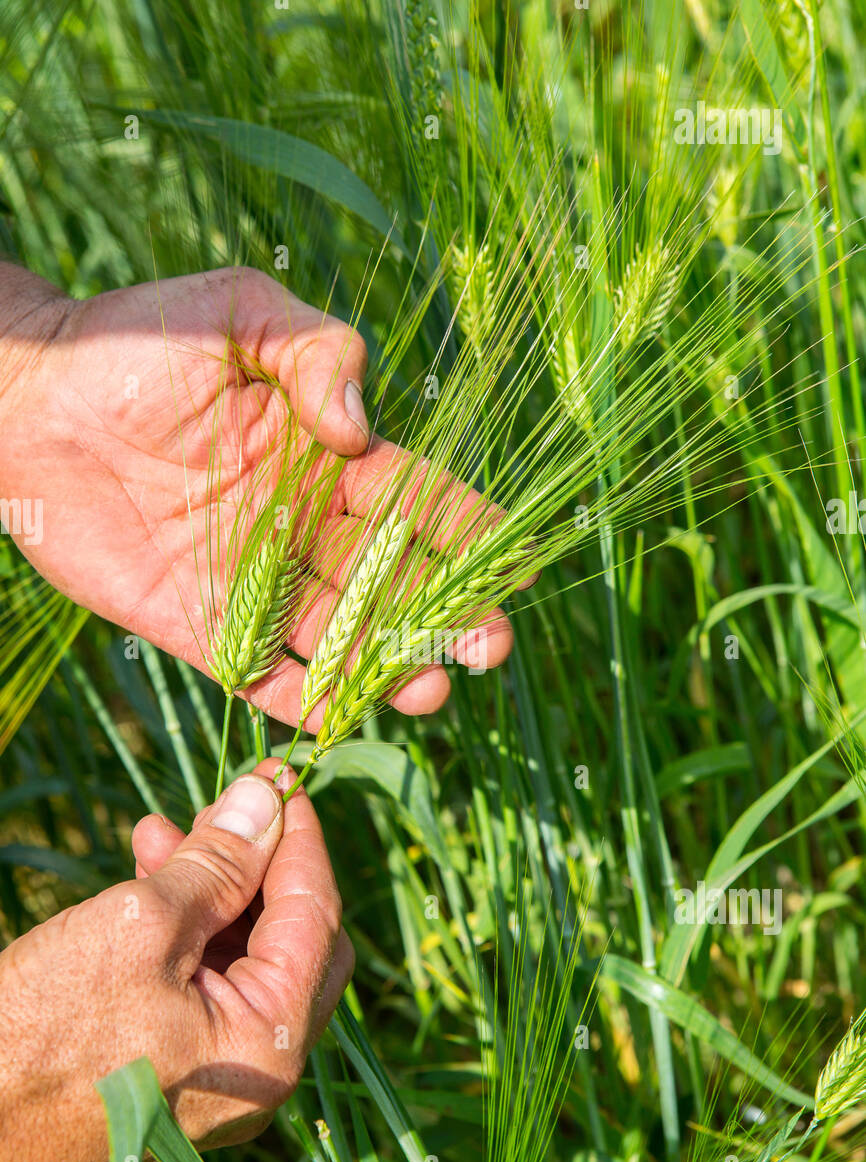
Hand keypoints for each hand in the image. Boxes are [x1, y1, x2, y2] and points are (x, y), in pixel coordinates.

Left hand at [0, 265, 514, 728]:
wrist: (27, 402)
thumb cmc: (132, 342)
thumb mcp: (235, 312)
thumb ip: (311, 350)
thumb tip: (360, 427)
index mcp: (325, 457)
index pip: (415, 500)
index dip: (466, 532)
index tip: (512, 564)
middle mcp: (304, 527)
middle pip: (392, 582)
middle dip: (444, 616)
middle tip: (487, 647)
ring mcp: (257, 583)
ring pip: (340, 638)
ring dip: (387, 668)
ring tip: (427, 692)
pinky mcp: (203, 627)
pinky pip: (265, 675)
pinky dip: (304, 701)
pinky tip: (343, 717)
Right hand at [0, 762, 352, 1161]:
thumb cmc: (42, 1031)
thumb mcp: (138, 926)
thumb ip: (218, 862)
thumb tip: (268, 798)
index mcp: (271, 1046)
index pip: (317, 917)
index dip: (300, 839)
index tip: (280, 777)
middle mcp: (261, 1072)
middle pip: (294, 938)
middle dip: (259, 863)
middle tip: (224, 807)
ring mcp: (220, 1078)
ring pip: (245, 955)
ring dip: (215, 887)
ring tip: (160, 831)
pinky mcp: (178, 1070)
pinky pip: (206, 984)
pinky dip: (187, 928)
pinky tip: (147, 876)